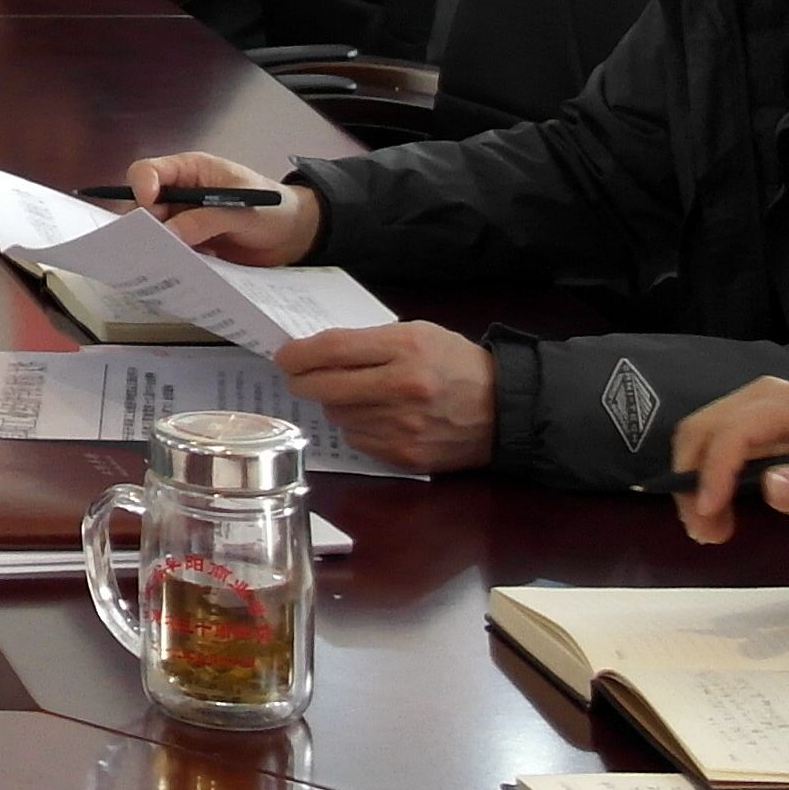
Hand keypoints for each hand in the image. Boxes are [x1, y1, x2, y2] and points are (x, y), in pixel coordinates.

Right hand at [119, 153, 321, 263]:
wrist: (295, 236)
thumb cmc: (273, 209)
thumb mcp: (242, 211)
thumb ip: (206, 219)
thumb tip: (168, 233)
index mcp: (190, 171)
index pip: (148, 172)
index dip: (141, 188)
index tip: (149, 211)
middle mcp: (180, 195)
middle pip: (143, 206)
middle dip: (146, 226)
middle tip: (155, 247)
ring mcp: (184, 222)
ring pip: (155, 233)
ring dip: (159, 248)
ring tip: (169, 265)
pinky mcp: (191, 246)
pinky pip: (171, 254)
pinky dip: (173, 263)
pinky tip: (183, 273)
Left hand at [268, 323, 493, 471]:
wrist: (505, 411)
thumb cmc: (456, 364)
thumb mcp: (419, 334)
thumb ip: (370, 341)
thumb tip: (318, 353)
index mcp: (405, 349)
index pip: (332, 349)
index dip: (298, 354)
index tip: (283, 356)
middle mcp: (401, 388)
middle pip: (324, 387)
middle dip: (302, 380)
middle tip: (297, 376)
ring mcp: (403, 426)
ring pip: (337, 415)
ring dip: (336, 404)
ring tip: (355, 394)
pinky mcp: (405, 455)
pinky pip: (357, 440)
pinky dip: (357, 427)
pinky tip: (375, 417)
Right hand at [669, 378, 788, 542]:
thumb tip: (770, 486)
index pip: (737, 430)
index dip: (715, 471)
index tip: (709, 515)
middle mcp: (767, 396)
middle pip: (705, 428)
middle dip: (693, 481)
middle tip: (704, 531)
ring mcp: (753, 405)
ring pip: (698, 436)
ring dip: (692, 483)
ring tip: (710, 529)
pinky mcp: (746, 421)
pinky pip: (708, 443)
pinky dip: (700, 478)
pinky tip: (715, 509)